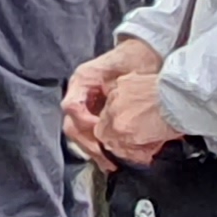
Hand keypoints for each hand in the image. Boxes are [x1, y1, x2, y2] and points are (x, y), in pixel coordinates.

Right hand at [61, 36, 161, 164]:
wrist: (144, 53)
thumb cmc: (135, 59)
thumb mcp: (124, 71)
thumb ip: (114, 92)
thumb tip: (110, 118)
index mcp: (81, 80)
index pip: (72, 107)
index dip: (85, 123)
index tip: (102, 133)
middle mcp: (78, 94)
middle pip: (72, 125)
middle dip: (88, 144)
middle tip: (106, 158)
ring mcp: (85, 104)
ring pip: (78, 133)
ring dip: (92, 149)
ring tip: (109, 163)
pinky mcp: (94, 113)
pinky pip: (89, 133)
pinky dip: (98, 146)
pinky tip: (109, 157)